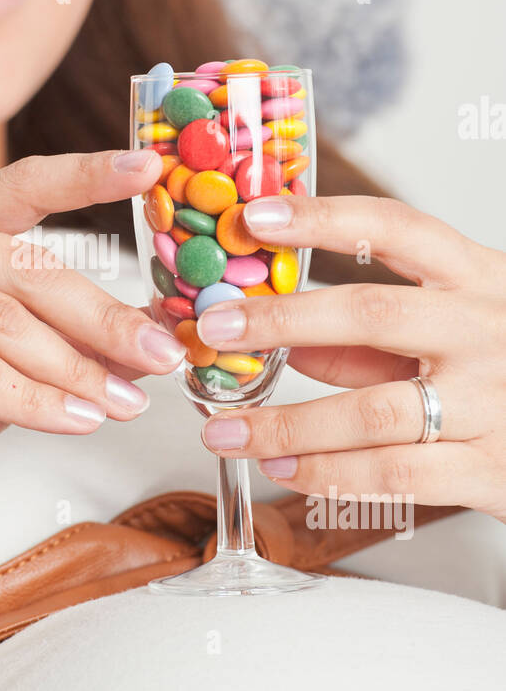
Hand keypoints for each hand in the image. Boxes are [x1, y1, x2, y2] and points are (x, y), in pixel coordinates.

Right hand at [0, 149, 184, 523]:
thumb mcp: (11, 360)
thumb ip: (68, 334)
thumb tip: (155, 329)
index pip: (20, 186)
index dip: (86, 176)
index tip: (149, 168)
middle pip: (25, 270)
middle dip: (103, 320)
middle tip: (162, 354)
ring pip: (3, 325)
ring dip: (75, 371)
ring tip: (123, 404)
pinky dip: (33, 402)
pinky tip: (74, 421)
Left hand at [196, 194, 505, 523]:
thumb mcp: (460, 333)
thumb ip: (376, 341)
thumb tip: (287, 342)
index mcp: (480, 279)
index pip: (398, 229)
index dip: (322, 219)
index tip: (255, 216)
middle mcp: (488, 331)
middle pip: (372, 313)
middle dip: (281, 320)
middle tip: (213, 327)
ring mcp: (493, 403)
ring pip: (373, 411)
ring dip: (287, 422)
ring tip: (227, 429)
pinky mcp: (492, 470)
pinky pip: (395, 475)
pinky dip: (328, 474)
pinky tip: (284, 469)